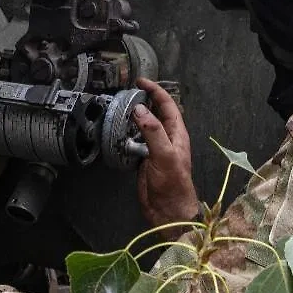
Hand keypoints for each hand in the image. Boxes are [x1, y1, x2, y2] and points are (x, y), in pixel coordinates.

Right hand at [132, 78, 199, 235]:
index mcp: (176, 133)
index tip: (140, 81)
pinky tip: (116, 132)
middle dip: (143, 100)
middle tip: (126, 92)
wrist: (168, 211)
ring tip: (118, 109)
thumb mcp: (165, 154)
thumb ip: (153, 131)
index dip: (156, 91)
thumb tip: (139, 109)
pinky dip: (125, 135)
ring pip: (143, 127)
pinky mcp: (143, 160)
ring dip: (132, 118)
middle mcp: (166, 138)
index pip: (167, 105)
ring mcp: (154, 149)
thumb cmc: (173, 183)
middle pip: (155, 113)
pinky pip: (134, 142)